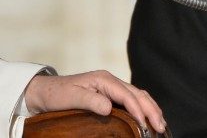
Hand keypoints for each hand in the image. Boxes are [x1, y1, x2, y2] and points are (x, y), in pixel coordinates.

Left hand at [24, 70, 165, 132]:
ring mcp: (111, 87)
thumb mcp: (71, 96)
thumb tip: (109, 107)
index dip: (138, 110)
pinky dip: (143, 109)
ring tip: (160, 125)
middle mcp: (110, 81)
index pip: (127, 95)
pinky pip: (132, 100)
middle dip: (151, 110)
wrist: (45, 92)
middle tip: (160, 128)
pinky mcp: (110, 95)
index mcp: (103, 79)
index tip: (145, 125)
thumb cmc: (57, 94)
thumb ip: (90, 100)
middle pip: (138, 94)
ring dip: (150, 109)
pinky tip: (148, 119)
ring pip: (138, 96)